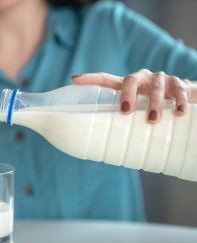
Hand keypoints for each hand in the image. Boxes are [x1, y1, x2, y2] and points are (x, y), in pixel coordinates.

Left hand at [72, 69, 196, 123]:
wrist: (182, 96)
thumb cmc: (150, 106)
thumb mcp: (135, 110)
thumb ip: (120, 121)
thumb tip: (100, 148)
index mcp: (126, 85)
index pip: (105, 79)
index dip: (89, 78)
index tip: (74, 79)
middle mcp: (141, 78)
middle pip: (130, 80)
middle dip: (127, 94)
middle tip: (126, 112)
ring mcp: (160, 80)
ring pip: (156, 87)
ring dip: (154, 103)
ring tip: (153, 120)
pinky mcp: (178, 84)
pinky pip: (179, 90)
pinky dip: (179, 101)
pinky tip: (179, 112)